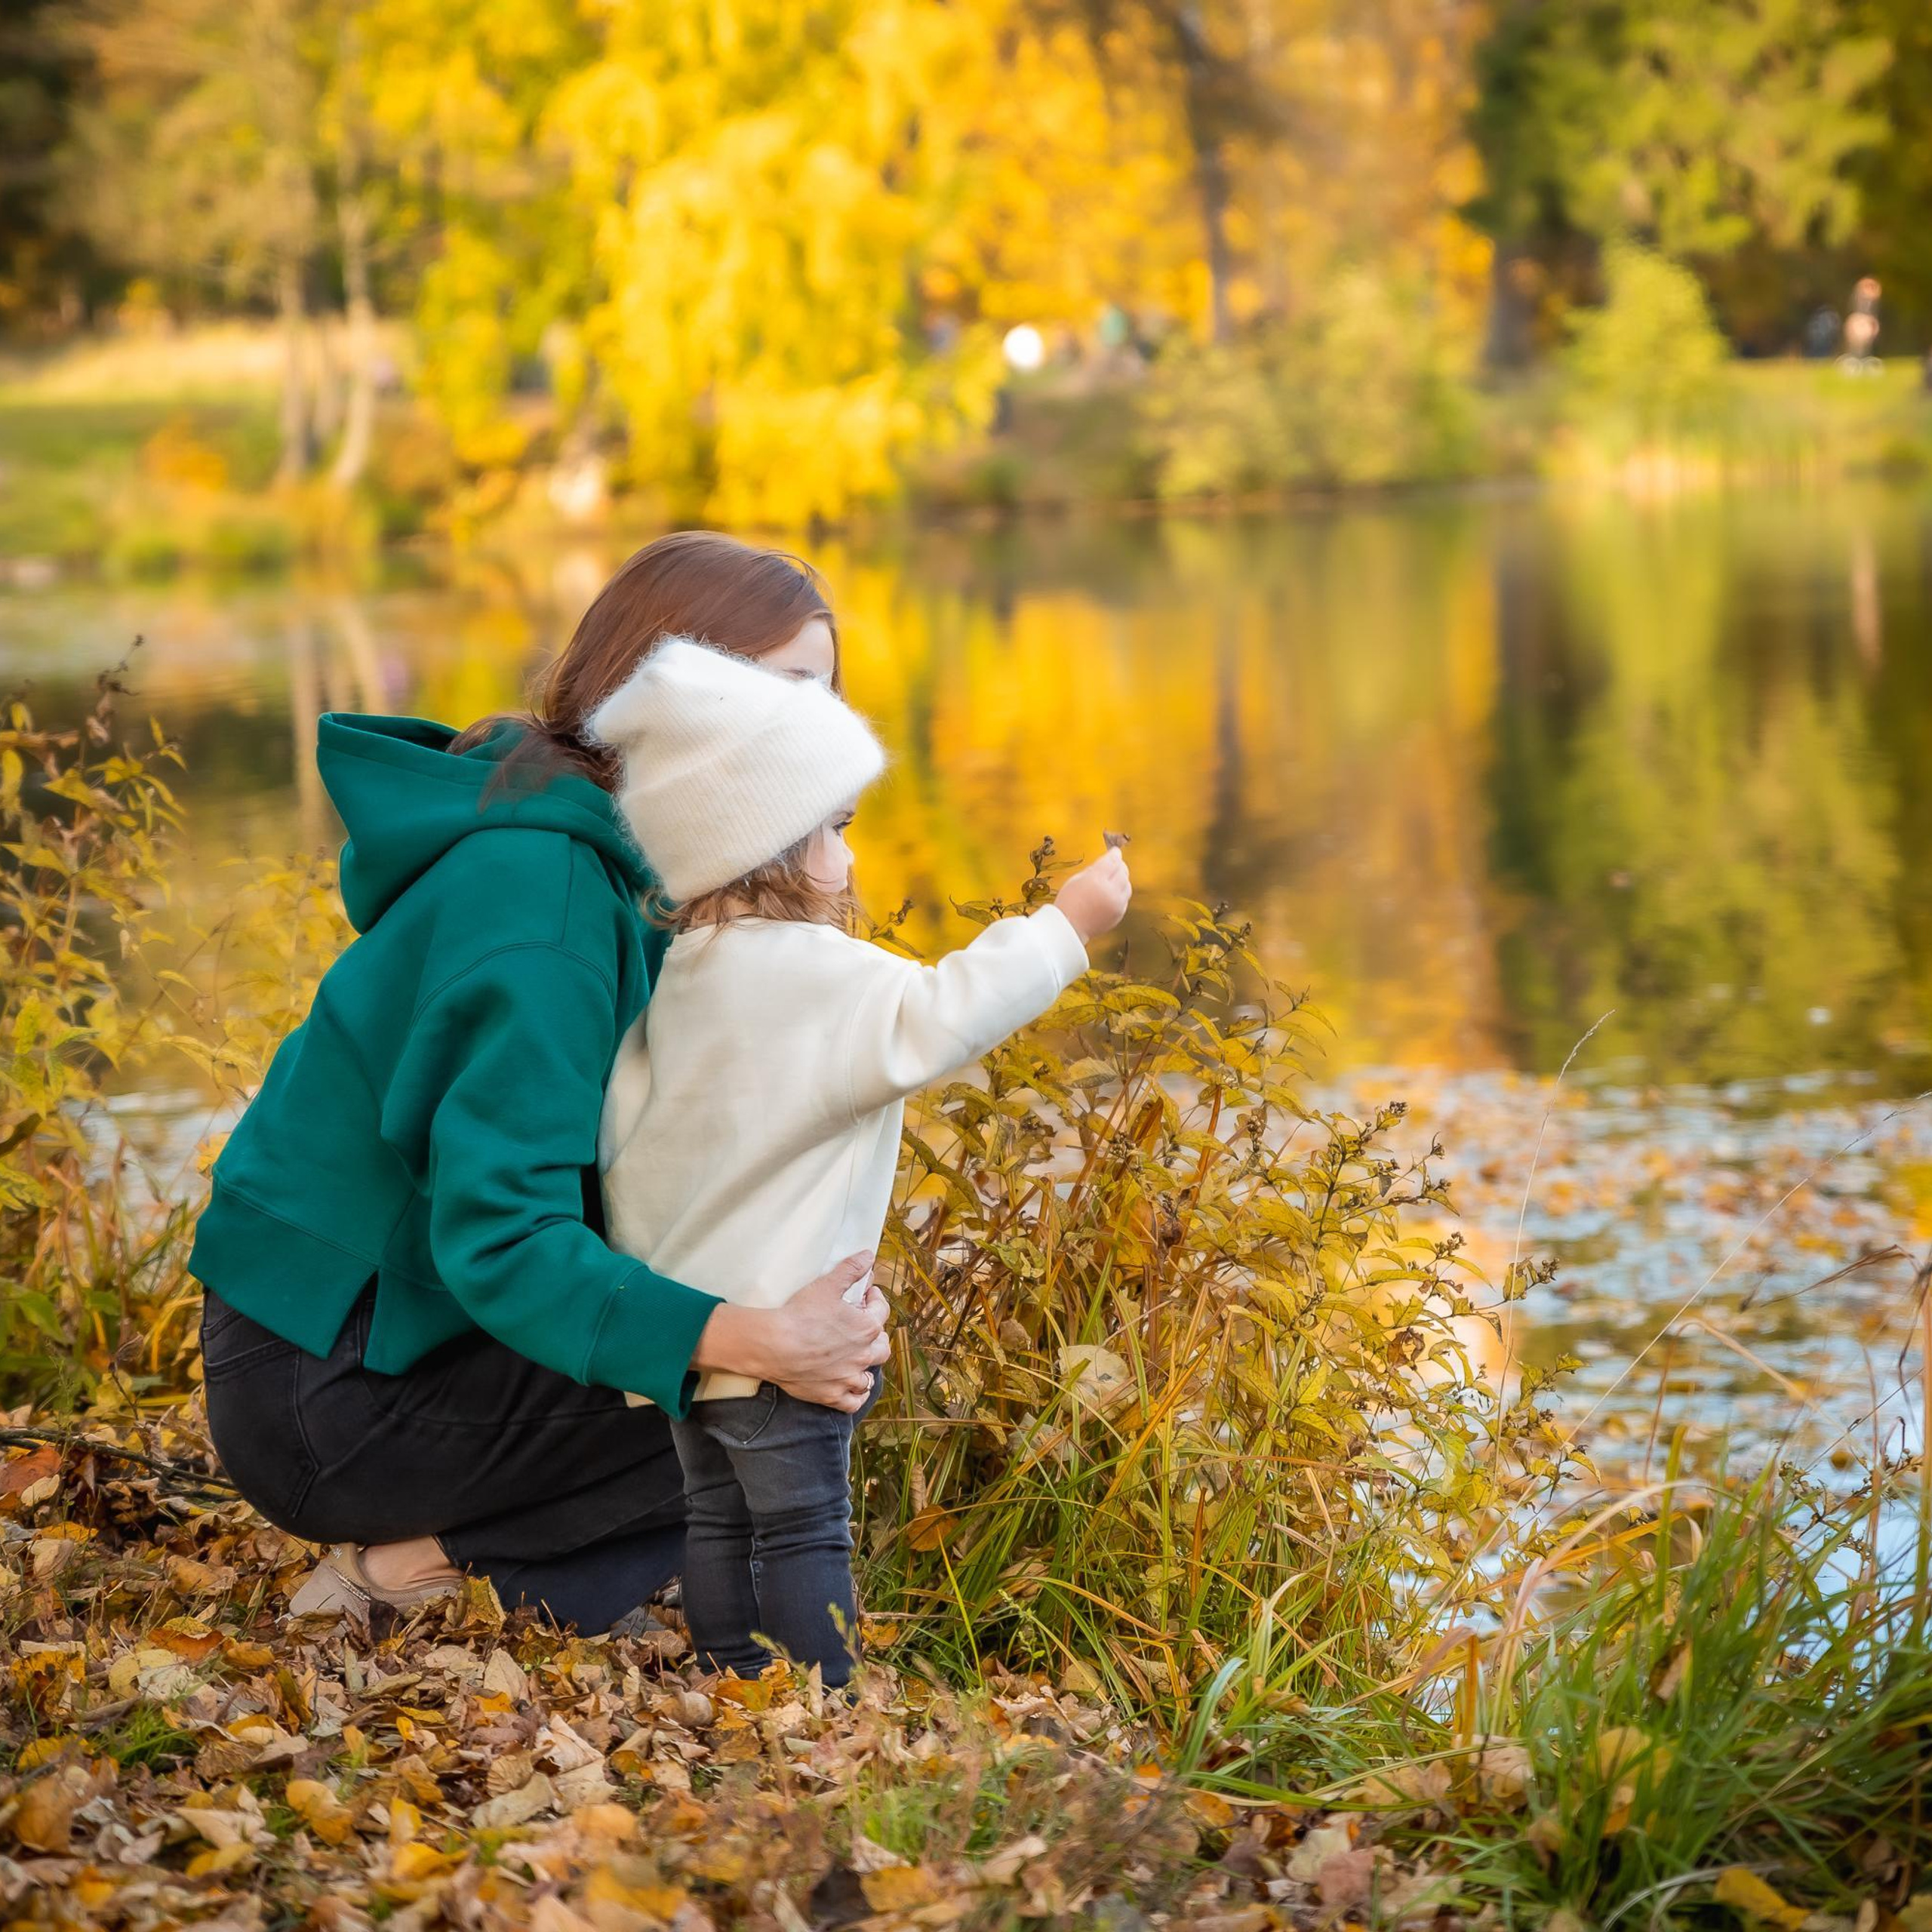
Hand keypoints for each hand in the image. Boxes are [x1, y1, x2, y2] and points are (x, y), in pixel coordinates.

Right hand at [690, 1252, 888, 1410]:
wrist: (774, 1346)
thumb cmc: (801, 1313)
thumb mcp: (827, 1285)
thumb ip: (851, 1269)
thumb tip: (868, 1255)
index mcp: (867, 1328)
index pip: (881, 1311)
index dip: (875, 1299)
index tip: (866, 1293)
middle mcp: (863, 1355)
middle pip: (882, 1346)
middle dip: (875, 1335)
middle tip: (861, 1326)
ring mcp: (848, 1378)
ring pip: (869, 1375)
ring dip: (866, 1365)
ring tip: (856, 1356)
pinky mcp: (832, 1396)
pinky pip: (854, 1400)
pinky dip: (856, 1394)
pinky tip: (852, 1387)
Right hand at [1055, 845, 1131, 943]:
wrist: (1070, 927)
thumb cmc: (1068, 902)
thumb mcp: (1075, 879)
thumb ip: (1092, 869)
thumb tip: (1105, 863)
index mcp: (1097, 880)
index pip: (1112, 861)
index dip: (1115, 854)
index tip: (1115, 851)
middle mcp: (1110, 891)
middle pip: (1123, 871)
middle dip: (1119, 866)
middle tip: (1113, 865)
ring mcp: (1117, 904)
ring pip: (1127, 885)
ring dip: (1122, 880)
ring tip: (1112, 880)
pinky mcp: (1119, 914)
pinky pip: (1125, 898)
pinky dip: (1121, 893)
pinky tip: (1111, 894)